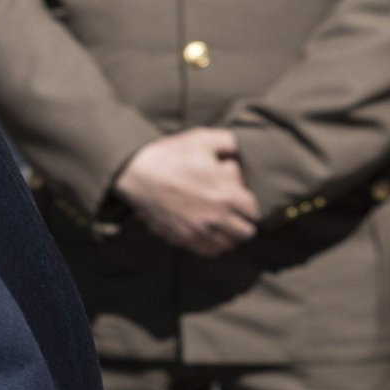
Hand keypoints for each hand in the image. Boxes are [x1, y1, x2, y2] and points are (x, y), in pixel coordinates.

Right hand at [111, 126, 259, 255]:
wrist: (135, 172)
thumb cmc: (170, 155)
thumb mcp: (202, 138)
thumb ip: (229, 142)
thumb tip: (242, 151)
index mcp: (227, 194)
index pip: (254, 213)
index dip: (248, 204)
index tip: (240, 198)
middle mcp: (217, 217)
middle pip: (246, 233)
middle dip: (243, 222)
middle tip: (235, 212)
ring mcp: (199, 230)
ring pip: (228, 245)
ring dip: (229, 235)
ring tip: (222, 224)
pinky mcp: (182, 238)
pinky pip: (209, 251)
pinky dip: (213, 245)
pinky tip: (208, 232)